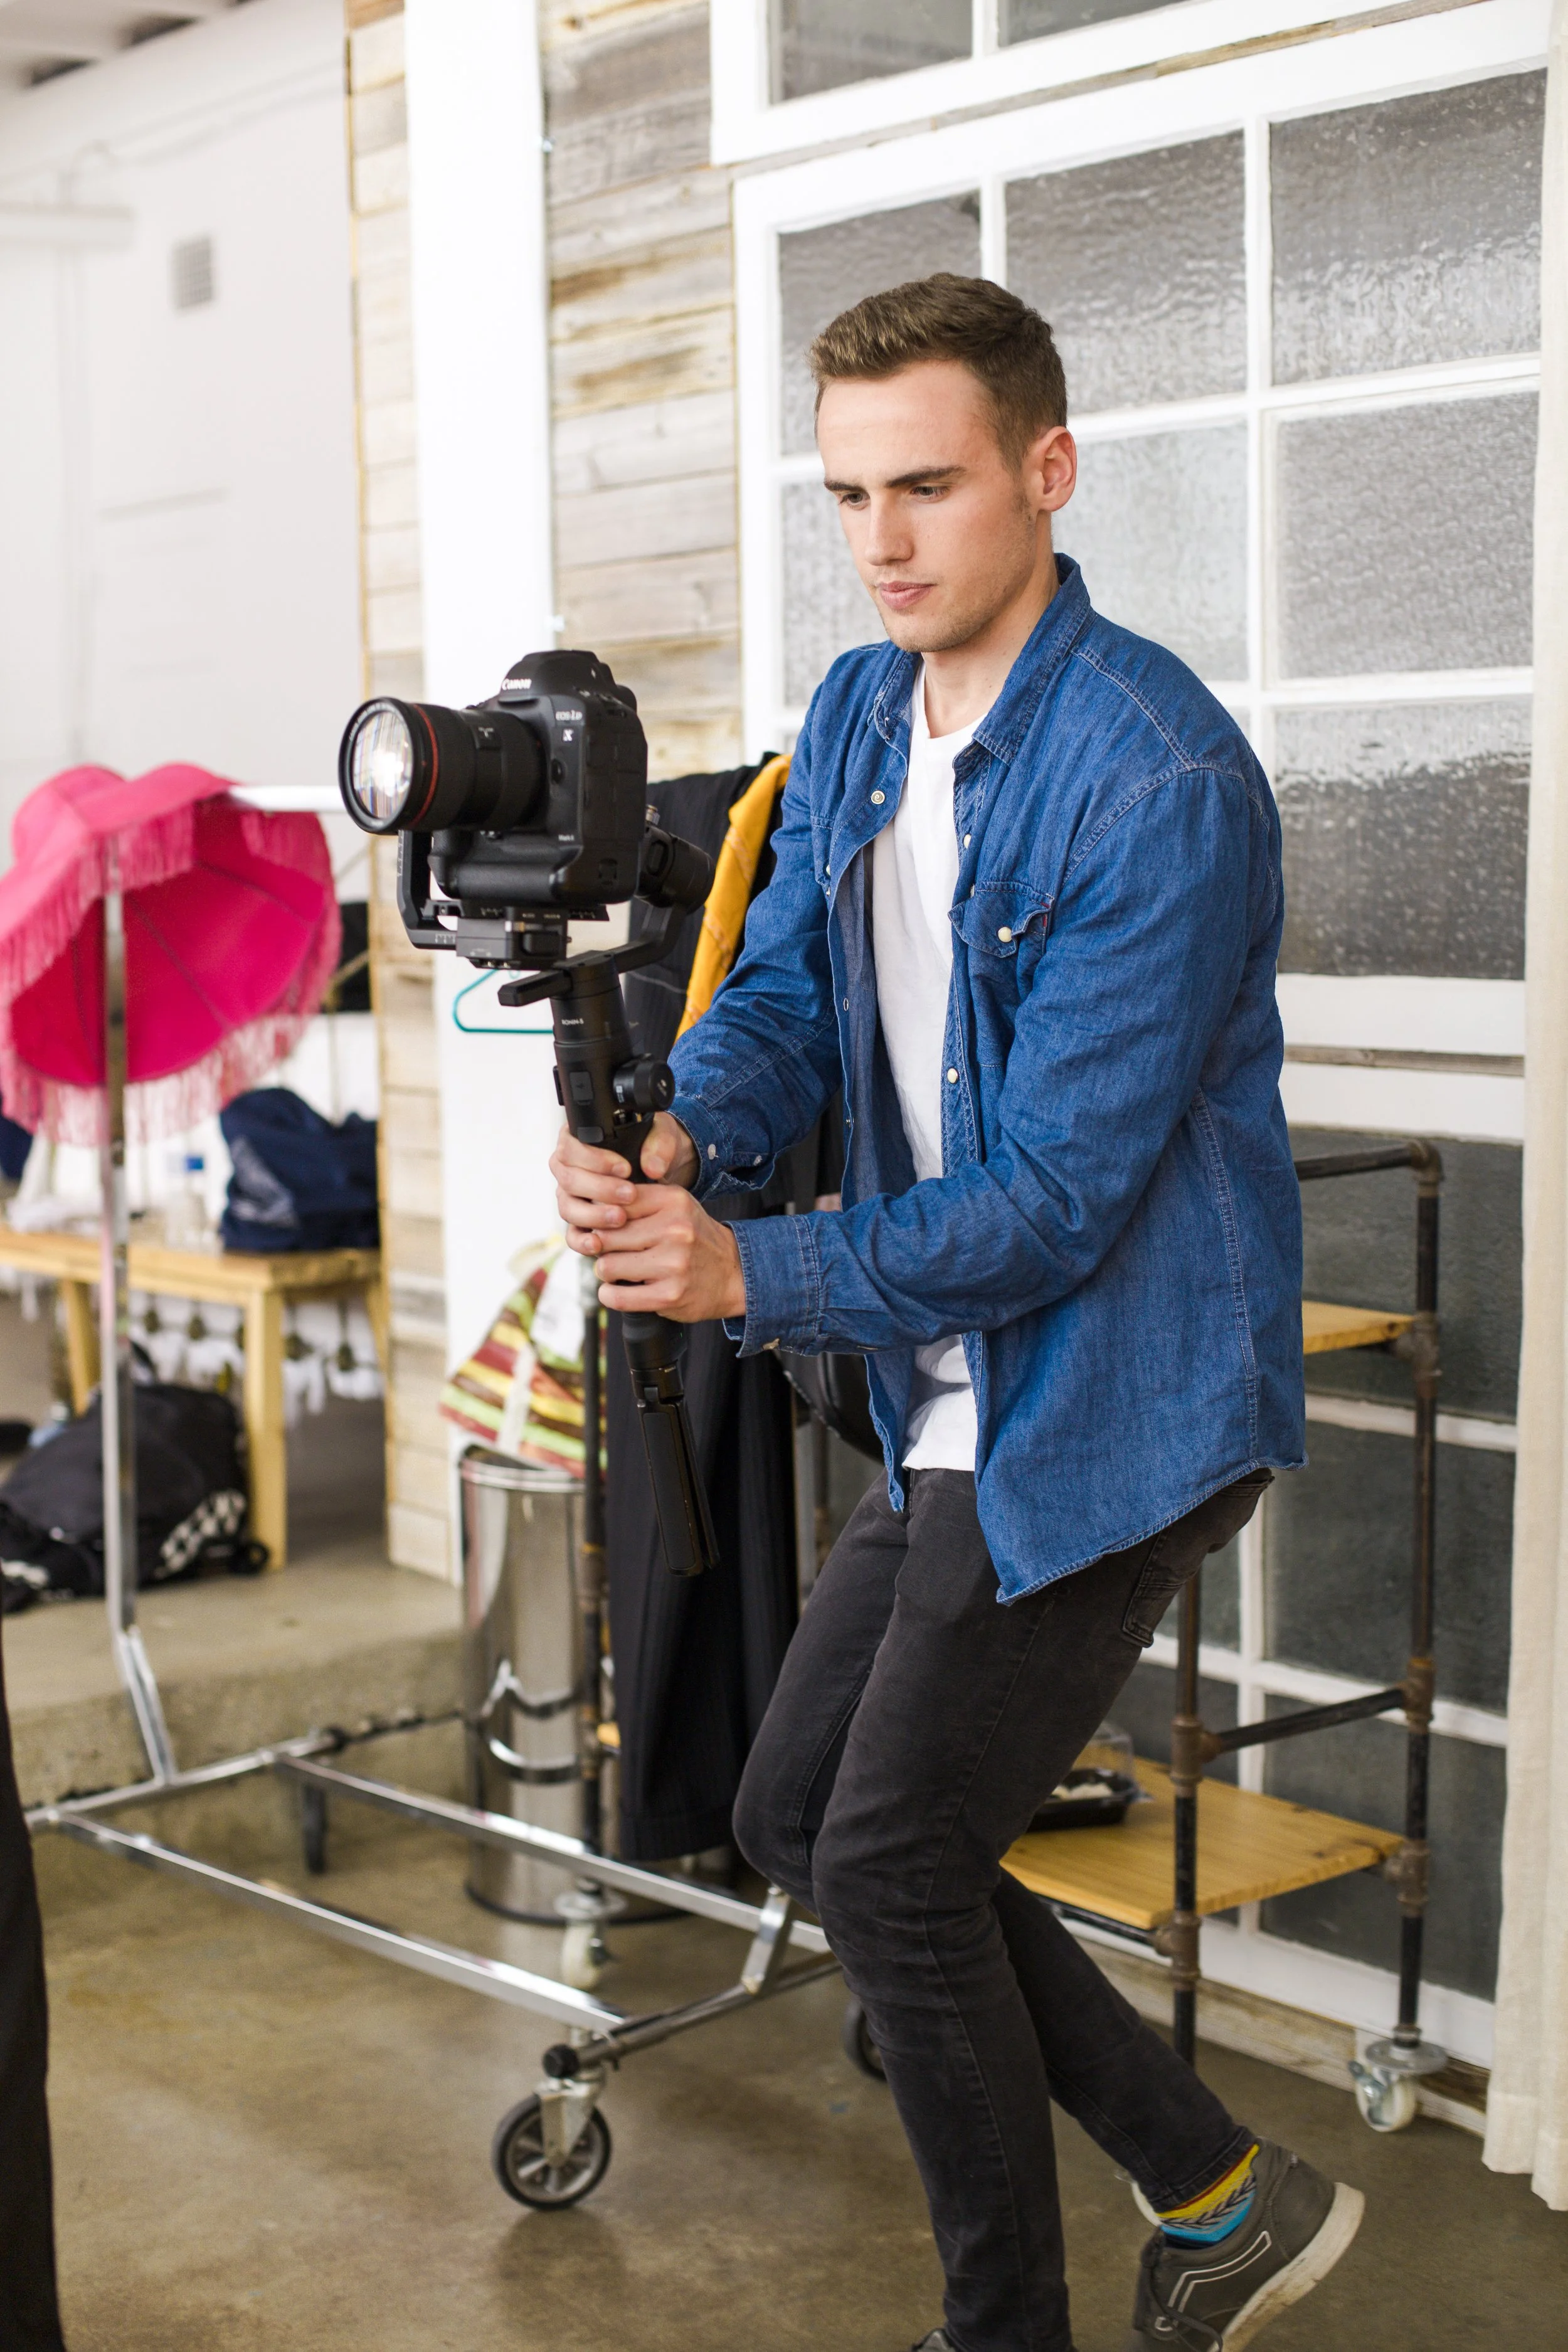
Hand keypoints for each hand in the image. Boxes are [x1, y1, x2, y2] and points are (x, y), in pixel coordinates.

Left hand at [550, 1117, 745, 1324]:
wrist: (733, 1273)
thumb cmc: (693, 1238)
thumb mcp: (674, 1207)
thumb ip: (637, 1202)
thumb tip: (588, 1208)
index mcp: (673, 1201)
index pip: (614, 1203)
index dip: (601, 1217)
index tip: (604, 1227)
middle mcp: (675, 1229)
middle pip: (606, 1236)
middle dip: (601, 1247)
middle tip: (610, 1251)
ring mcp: (673, 1264)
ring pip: (607, 1266)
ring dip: (605, 1271)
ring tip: (619, 1270)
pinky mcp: (670, 1295)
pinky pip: (618, 1296)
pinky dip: (610, 1295)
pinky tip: (618, 1291)